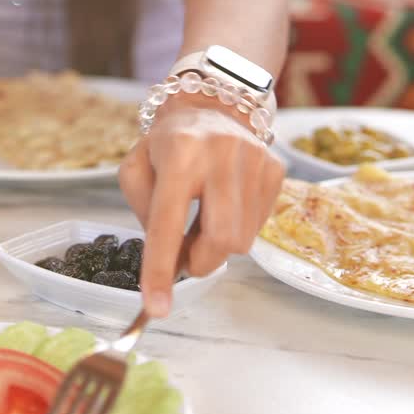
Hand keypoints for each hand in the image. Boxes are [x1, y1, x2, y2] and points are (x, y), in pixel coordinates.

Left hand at [118, 105, 284, 317]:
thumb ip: (143, 211)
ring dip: (217, 247)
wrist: (213, 106)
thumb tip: (168, 259)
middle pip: (222, 240)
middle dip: (200, 262)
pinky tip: (224, 207)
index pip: (168, 222)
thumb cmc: (168, 143)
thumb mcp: (138, 167)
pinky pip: (259, 225)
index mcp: (179, 153)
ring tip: (202, 221)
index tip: (156, 307)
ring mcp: (255, 160)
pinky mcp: (275, 169)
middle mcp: (221, 153)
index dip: (160, 268)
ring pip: (243, 240)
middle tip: (184, 258)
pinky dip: (238, 229)